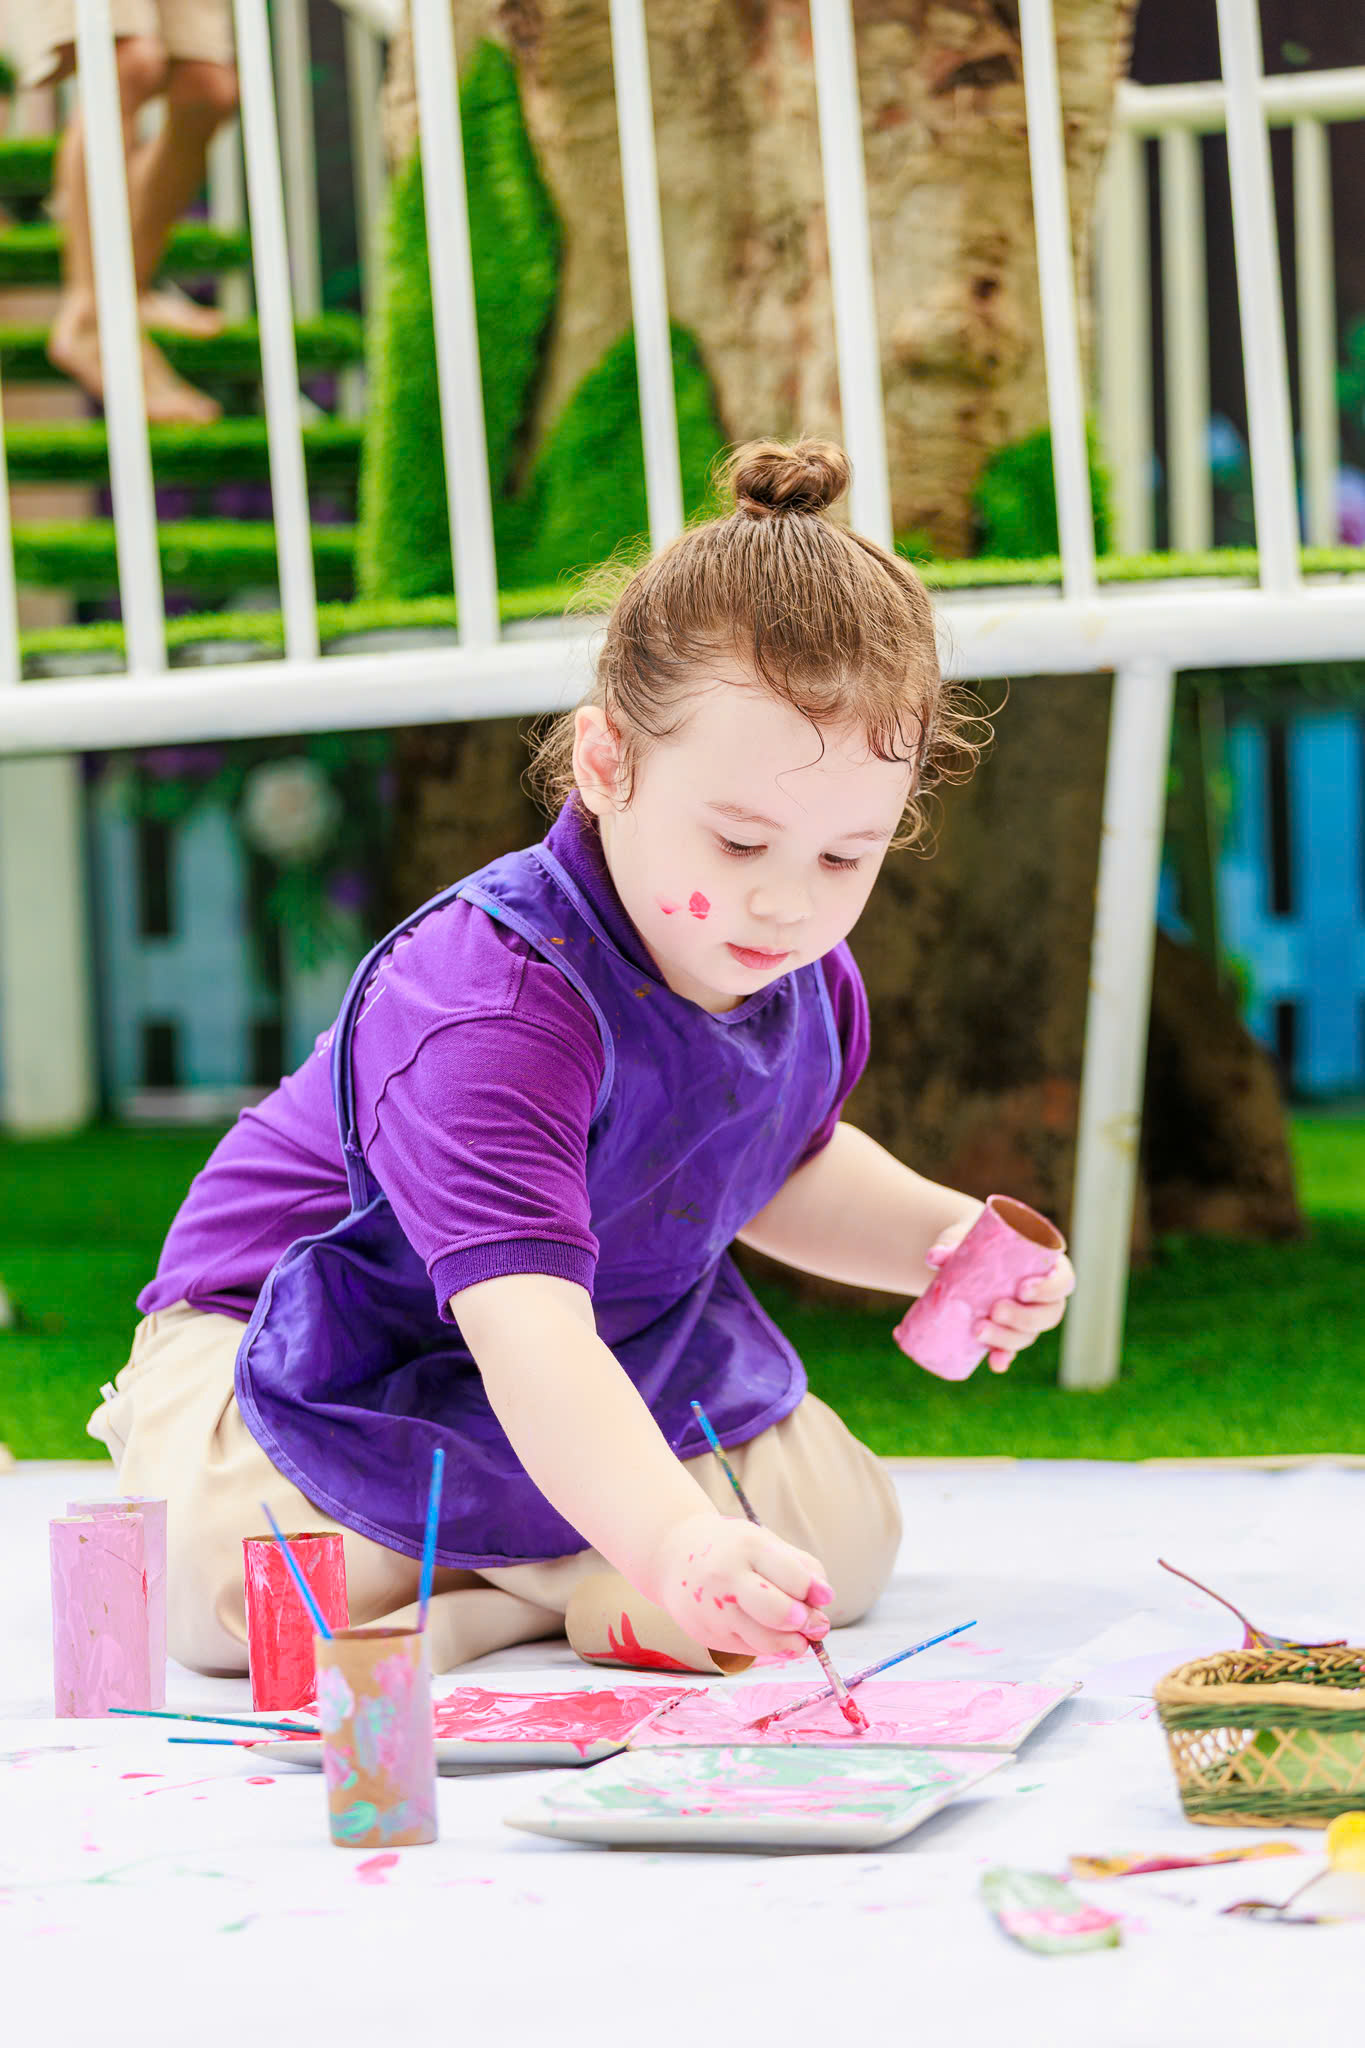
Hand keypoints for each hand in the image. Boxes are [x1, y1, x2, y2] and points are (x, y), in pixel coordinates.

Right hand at [649, 1511, 833, 1659]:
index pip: (794, 1578)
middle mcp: (727, 1579)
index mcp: (748, 1548)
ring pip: (767, 1641)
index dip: (815, 1592)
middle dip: (805, 1622)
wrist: (673, 1555)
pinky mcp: (708, 1635)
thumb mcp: (766, 1542)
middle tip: (815, 1624)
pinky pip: (750, 1650)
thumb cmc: (732, 1549)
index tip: (823, 1597)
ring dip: (793, 1644)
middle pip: (779, 1613)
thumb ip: (802, 1567)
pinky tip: (771, 1634)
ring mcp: (715, 1611)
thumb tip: (825, 1599)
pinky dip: (769, 1647)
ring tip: (800, 1638)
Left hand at [925, 1220, 1076, 1373]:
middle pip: (1049, 1314)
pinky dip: (1003, 1357)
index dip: (1049, 1289)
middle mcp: (1044, 1295)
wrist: (963, 1254)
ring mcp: (1028, 1316)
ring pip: (1031, 1334)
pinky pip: (1012, 1349)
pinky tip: (995, 1364)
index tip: (1023, 1290)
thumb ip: (951, 1244)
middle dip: (1024, 1318)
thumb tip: (933, 1257)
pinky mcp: (1008, 1331)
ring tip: (979, 1331)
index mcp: (1047, 1266)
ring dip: (1009, 1339)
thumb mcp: (967, 1237)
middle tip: (995, 1311)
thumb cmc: (976, 1240)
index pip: (1064, 1281)